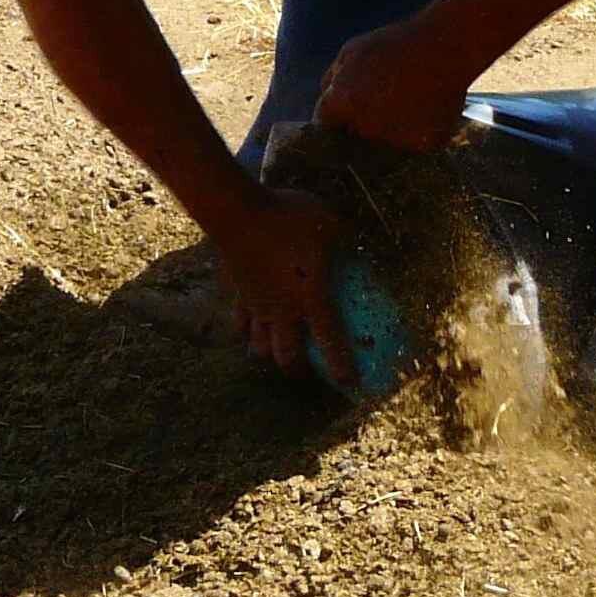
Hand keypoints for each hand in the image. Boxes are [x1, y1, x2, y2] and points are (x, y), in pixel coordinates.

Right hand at [209, 185, 352, 380]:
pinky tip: (250, 326)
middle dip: (297, 369)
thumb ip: (345, 240)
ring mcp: (256, 304)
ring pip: (258, 345)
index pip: (329, 342)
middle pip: (287, 356)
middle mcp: (282, 310)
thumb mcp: (329, 225)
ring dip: (268, 353)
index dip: (340, 367)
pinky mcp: (236, 293)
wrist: (237, 213)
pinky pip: (238, 321)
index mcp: (311, 298)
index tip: (349, 383)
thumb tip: (359, 242)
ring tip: (275, 352)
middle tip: (306, 371)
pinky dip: (245, 330)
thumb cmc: (288, 218)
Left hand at [313, 15, 474, 155]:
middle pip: (352, 137)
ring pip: (381, 145)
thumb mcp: (352, 50)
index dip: (333, 118)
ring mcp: (395, 139)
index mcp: (344, 103)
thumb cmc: (396, 44)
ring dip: (385, 132)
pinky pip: (410, 146)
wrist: (446, 47)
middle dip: (357, 125)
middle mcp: (366, 127)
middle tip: (377, 104)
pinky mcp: (421, 145)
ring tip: (402, 105)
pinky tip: (421, 112)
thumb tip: (325, 100)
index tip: (342, 113)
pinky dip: (413, 134)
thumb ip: (331, 79)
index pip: (324, 124)